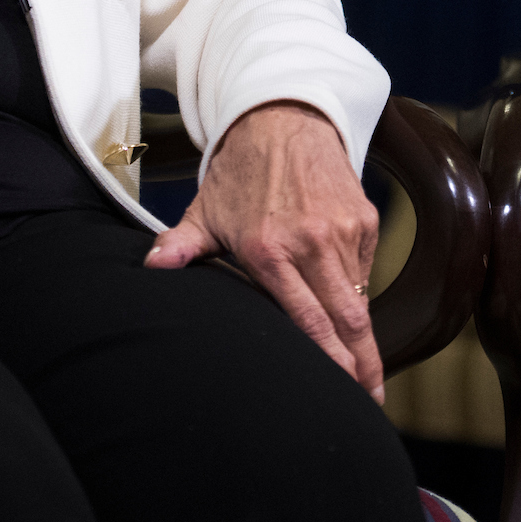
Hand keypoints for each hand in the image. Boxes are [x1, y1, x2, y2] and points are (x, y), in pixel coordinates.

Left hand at [144, 101, 383, 401]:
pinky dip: (357, 292)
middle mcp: (311, 242)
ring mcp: (343, 230)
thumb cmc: (241, 174)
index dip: (330, 361)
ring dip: (362, 335)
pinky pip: (365, 270)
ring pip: (359, 298)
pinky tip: (349, 309)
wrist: (285, 120)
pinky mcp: (365, 219)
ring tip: (366, 369)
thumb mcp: (204, 212)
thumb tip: (150, 268)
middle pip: (347, 320)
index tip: (344, 390)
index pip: (308, 320)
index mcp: (268, 250)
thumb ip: (179, 246)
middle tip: (370, 401)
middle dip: (363, 365)